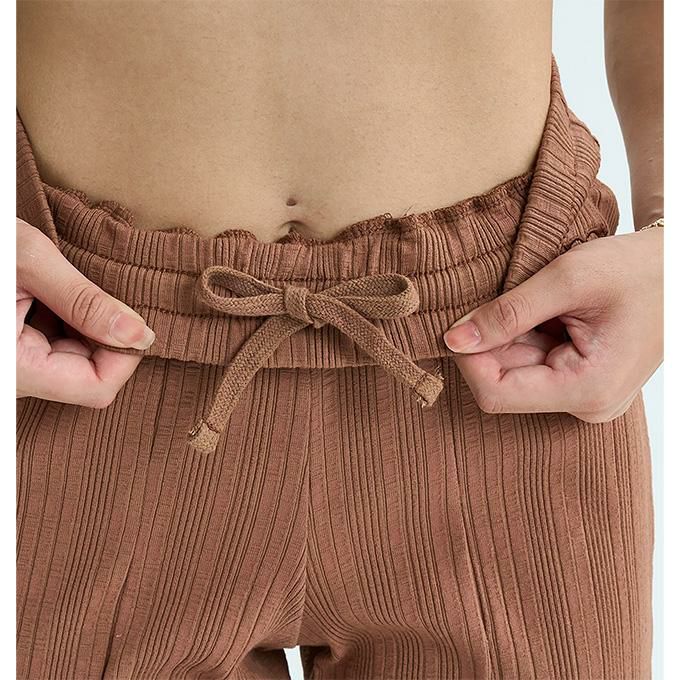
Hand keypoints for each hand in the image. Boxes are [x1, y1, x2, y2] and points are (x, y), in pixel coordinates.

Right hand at [17, 218, 155, 407]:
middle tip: (89, 290)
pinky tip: (48, 296)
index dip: (124, 355)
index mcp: (10, 367)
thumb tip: (141, 335)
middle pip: (89, 376)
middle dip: (103, 336)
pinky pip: (54, 351)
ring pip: (75, 364)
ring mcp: (13, 370)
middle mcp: (12, 379)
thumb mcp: (26, 259)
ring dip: (83, 327)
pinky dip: (65, 324)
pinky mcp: (12, 357)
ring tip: (58, 289)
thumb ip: (86, 301)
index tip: (131, 318)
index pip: (96, 388)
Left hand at [443, 228, 662, 421]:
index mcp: (587, 389)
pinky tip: (543, 310)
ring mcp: (585, 394)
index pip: (496, 394)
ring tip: (533, 299)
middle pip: (505, 382)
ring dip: (510, 335)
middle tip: (498, 298)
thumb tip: (453, 339)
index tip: (458, 323)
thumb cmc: (641, 269)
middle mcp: (586, 403)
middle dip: (491, 342)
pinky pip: (536, 363)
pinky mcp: (583, 380)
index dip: (468, 360)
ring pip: (517, 370)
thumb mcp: (568, 280)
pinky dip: (526, 335)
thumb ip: (507, 313)